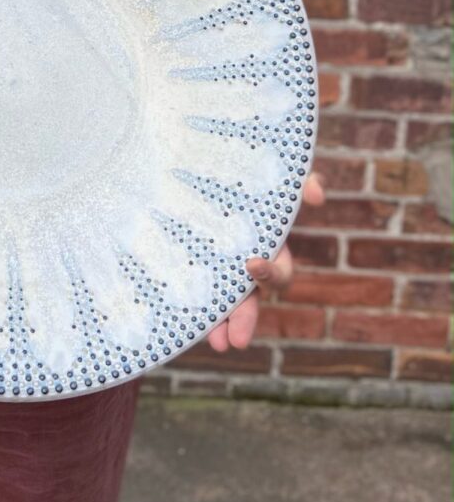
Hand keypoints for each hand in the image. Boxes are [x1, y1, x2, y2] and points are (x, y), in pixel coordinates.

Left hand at [207, 171, 324, 352]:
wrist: (193, 156)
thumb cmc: (242, 166)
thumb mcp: (273, 171)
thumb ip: (300, 180)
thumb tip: (316, 195)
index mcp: (266, 243)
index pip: (277, 270)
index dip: (270, 274)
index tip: (251, 265)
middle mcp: (244, 259)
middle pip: (251, 298)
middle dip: (245, 319)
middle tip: (236, 341)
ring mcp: (218, 263)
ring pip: (224, 302)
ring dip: (222, 325)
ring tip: (216, 345)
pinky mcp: (191, 259)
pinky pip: (196, 289)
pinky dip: (194, 307)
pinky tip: (183, 322)